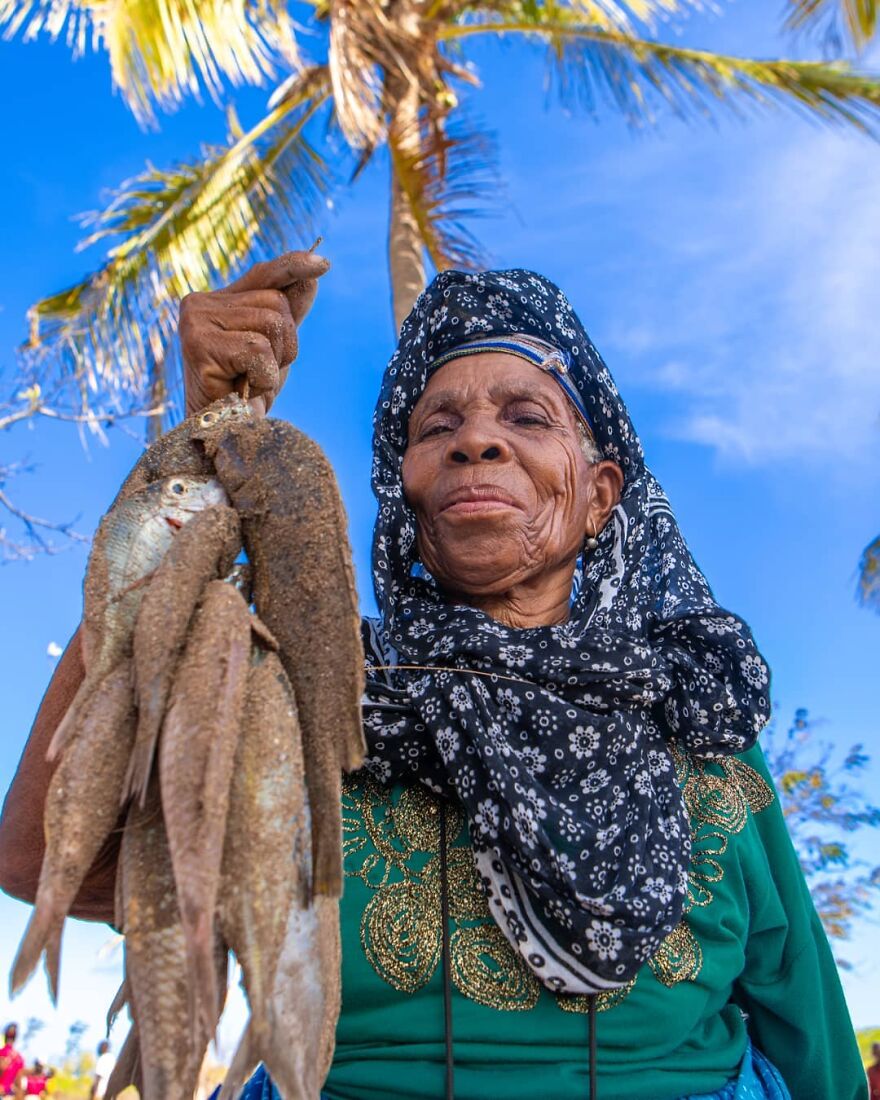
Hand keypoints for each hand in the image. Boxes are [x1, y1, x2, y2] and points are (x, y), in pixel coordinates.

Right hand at [179, 249, 330, 416]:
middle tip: (260, 372)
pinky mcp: (199, 346)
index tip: (324, 265)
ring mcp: (196, 322)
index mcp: (215, 301)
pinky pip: (258, 349)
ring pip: (271, 323)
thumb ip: (289, 313)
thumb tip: (312, 274)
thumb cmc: (246, 392)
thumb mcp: (276, 348)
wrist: (223, 436)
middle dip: (285, 343)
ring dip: (274, 362)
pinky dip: (262, 376)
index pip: (263, 274)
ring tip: (250, 381)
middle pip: (276, 302)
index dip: (294, 267)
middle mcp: (200, 304)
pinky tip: (244, 390)